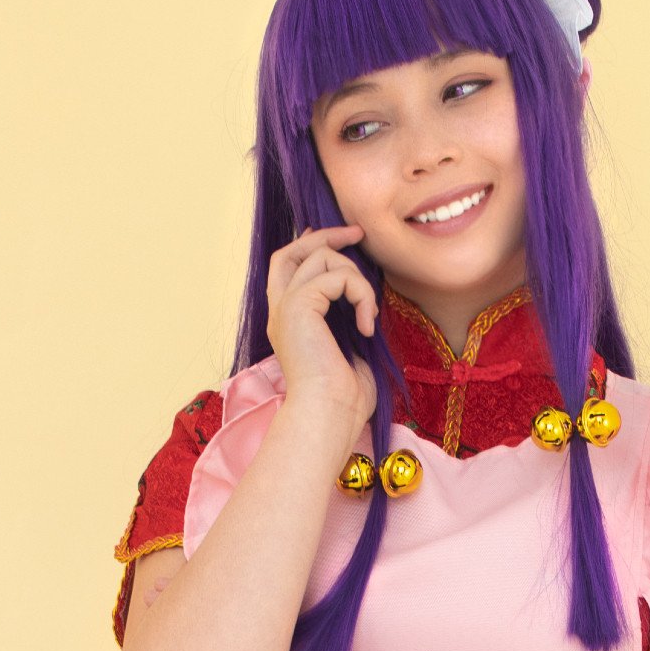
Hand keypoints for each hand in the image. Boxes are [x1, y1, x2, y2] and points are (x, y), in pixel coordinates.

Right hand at [266, 223, 378, 447]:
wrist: (328, 416)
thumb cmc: (343, 400)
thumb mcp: (348, 351)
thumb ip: (348, 322)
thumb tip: (365, 304)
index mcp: (288, 323)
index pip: (288, 268)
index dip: (310, 245)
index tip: (339, 239)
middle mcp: (280, 311)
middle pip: (293, 251)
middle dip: (326, 236)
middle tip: (358, 234)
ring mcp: (286, 308)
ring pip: (320, 258)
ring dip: (355, 278)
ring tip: (368, 313)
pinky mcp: (298, 307)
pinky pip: (337, 277)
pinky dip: (361, 295)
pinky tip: (367, 326)